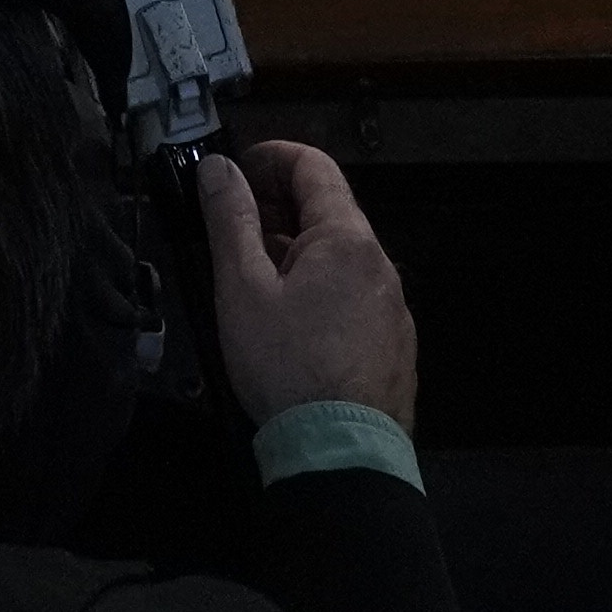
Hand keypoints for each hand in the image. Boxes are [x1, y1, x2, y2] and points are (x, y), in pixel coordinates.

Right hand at [197, 140, 420, 437]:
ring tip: (254, 281)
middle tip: (232, 229)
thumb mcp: (243, 290)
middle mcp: (381, 265)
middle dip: (279, 208)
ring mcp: (393, 309)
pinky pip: (354, 298)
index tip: (233, 174)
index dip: (270, 158)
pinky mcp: (393, 347)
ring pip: (341, 259)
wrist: (342, 454)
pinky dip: (321, 290)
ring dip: (298, 253)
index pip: (313, 166)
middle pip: (330, 212)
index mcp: (347, 239)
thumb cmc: (287, 364)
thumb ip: (230, 221)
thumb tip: (218, 166)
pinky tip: (293, 325)